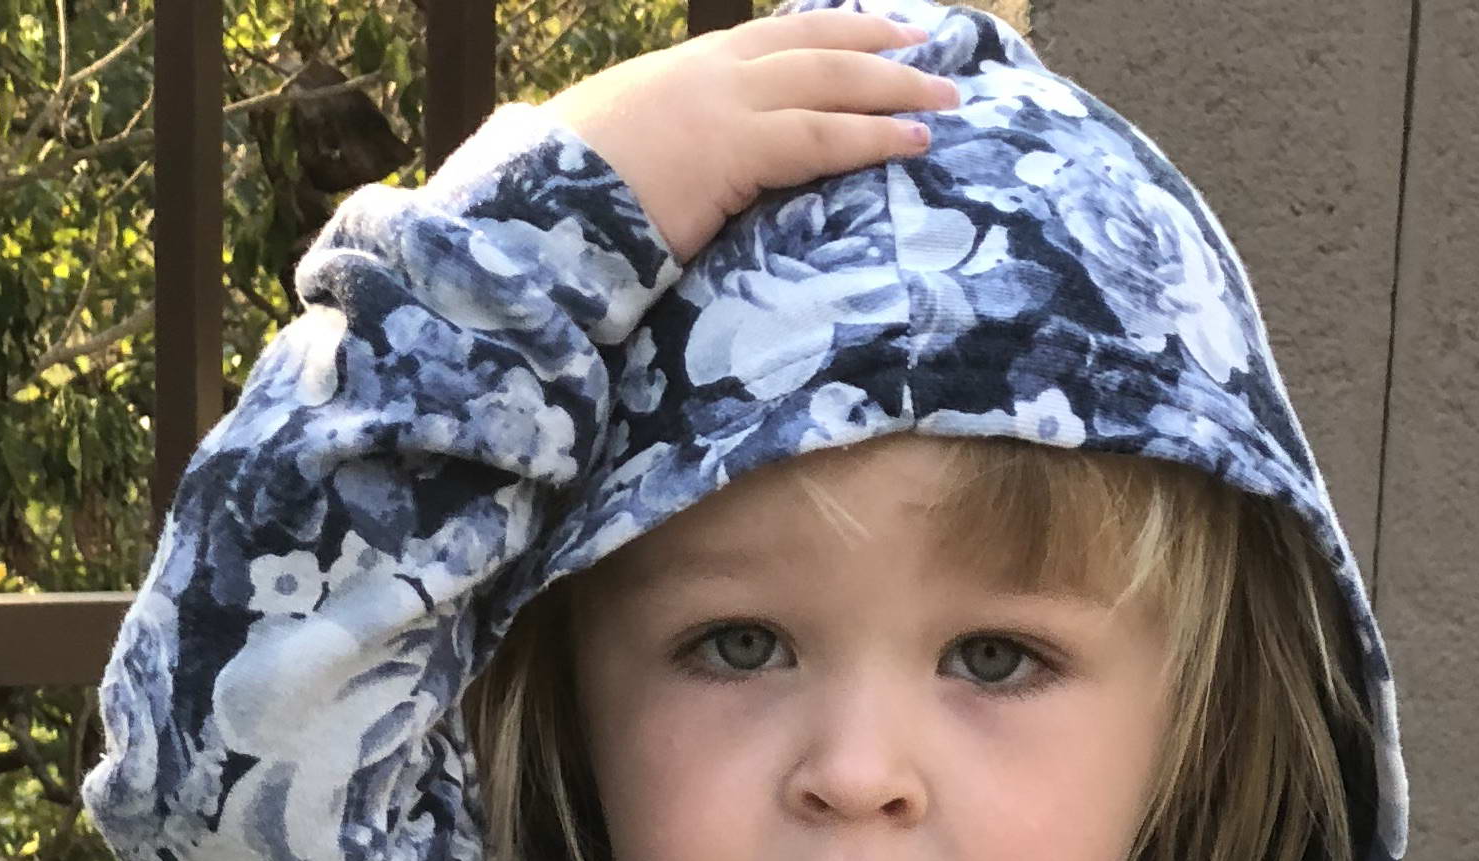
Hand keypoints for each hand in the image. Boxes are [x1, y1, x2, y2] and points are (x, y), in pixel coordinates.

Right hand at [551, 10, 962, 265]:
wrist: (531, 208)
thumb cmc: (561, 198)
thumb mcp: (617, 156)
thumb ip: (659, 151)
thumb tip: (676, 178)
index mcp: (681, 71)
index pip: (768, 40)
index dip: (826, 34)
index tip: (870, 35)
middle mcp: (709, 72)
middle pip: (811, 44)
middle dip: (877, 47)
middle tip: (929, 53)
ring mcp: (723, 104)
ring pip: (829, 80)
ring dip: (896, 88)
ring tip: (947, 99)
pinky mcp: (733, 148)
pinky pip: (821, 137)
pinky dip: (875, 137)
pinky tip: (916, 141)